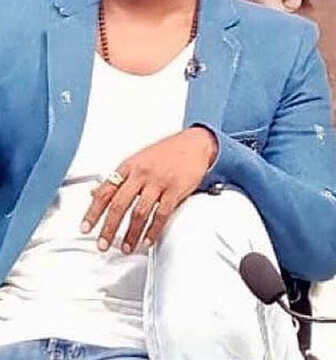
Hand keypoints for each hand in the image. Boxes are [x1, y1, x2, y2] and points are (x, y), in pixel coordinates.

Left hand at [81, 127, 217, 253]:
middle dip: (109, 228)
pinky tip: (147, 239)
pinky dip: (153, 230)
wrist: (195, 143)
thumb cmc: (167, 151)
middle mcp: (141, 174)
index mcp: (129, 166)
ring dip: (131, 234)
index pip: (105, 191)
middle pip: (119, 205)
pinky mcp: (176, 190)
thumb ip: (118, 177)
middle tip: (103, 244)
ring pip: (139, 213)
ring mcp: (159, 182)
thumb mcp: (137, 159)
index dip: (93, 212)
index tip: (86, 227)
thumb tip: (95, 192)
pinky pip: (161, 214)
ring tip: (127, 247)